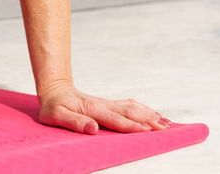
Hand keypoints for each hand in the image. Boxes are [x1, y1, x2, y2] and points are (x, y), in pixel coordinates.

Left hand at [38, 82, 174, 134]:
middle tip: (166, 128)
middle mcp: (104, 105)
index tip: (149, 131)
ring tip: (166, 122)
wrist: (54, 90)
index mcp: (93, 110)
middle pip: (130, 112)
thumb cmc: (53, 106)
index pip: (117, 120)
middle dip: (149, 120)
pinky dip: (143, 109)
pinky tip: (152, 114)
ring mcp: (107, 103)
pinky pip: (129, 106)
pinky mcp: (108, 104)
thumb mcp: (56, 116)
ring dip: (149, 114)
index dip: (133, 126)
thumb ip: (74, 122)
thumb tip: (92, 129)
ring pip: (132, 107)